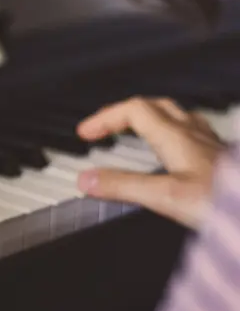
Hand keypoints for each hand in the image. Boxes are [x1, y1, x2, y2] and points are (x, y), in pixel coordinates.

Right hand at [76, 96, 226, 228]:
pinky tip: (177, 153)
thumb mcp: (167, 197)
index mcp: (177, 137)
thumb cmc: (227, 203)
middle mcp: (195, 134)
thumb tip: (87, 180)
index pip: (133, 110)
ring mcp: (212, 145)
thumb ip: (124, 187)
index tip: (85, 132)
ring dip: (150, 119)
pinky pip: (194, 134)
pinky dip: (173, 135)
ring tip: (136, 132)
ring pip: (177, 117)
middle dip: (124, 113)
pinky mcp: (223, 160)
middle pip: (154, 107)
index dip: (105, 117)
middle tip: (105, 127)